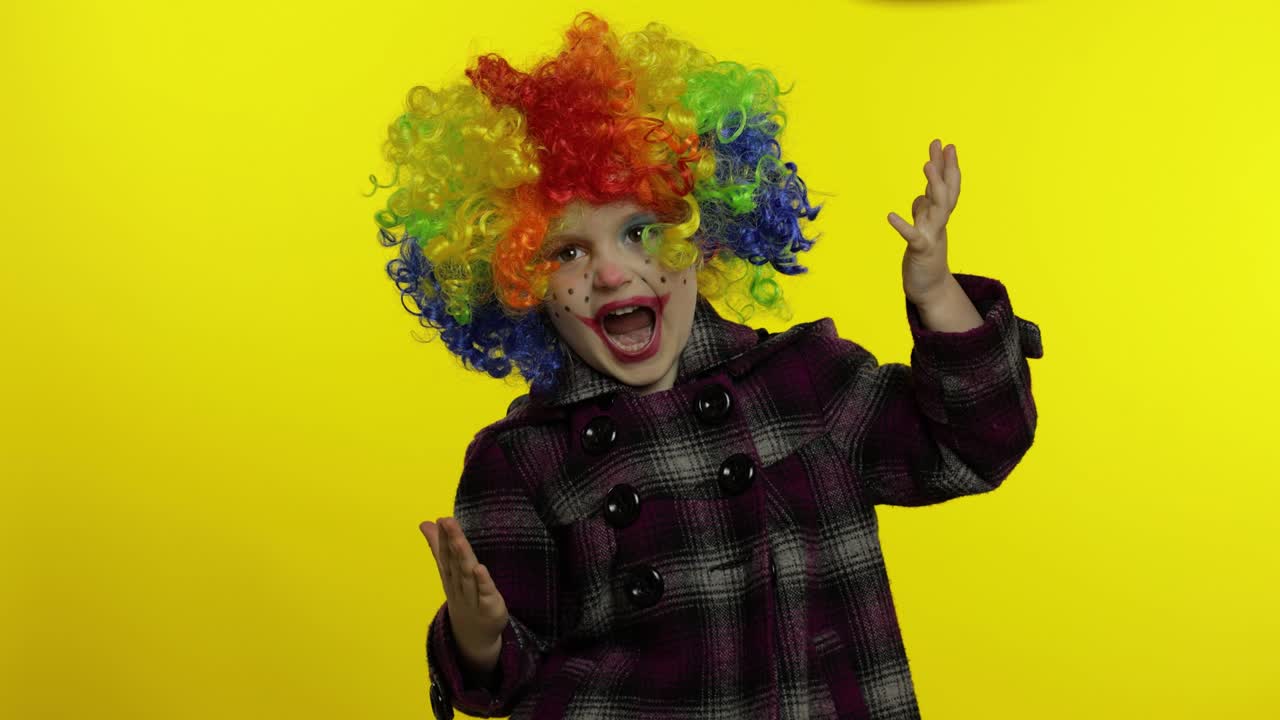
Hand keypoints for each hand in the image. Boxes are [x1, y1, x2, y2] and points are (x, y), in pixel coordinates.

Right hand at [420, 517, 508, 673]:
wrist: (473, 634)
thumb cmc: (463, 596)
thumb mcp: (450, 572)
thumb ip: (439, 547)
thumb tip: (425, 523)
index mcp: (450, 575)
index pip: (446, 554)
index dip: (443, 537)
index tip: (441, 519)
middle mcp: (459, 584)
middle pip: (455, 561)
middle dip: (451, 541)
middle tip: (447, 521)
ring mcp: (473, 596)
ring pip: (467, 575)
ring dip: (463, 558)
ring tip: (459, 541)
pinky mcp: (488, 606)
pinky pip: (485, 593)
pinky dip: (482, 582)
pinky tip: (480, 569)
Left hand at [887, 139, 960, 306]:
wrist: (930, 288)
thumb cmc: (926, 257)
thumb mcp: (924, 229)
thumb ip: (923, 212)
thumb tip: (920, 197)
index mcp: (938, 216)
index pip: (946, 186)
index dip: (946, 166)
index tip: (945, 143)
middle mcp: (939, 222)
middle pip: (946, 190)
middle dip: (945, 168)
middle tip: (943, 145)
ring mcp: (932, 235)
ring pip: (938, 208)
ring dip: (934, 186)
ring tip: (926, 165)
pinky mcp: (920, 251)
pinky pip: (912, 237)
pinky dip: (903, 226)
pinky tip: (890, 216)